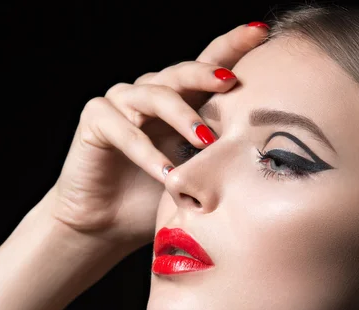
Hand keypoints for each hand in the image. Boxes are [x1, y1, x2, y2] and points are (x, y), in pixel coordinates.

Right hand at [48, 24, 268, 250]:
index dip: (231, 47)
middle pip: (179, 74)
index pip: (204, 68)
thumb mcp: (192, 177)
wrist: (108, 226)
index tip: (262, 33)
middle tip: (231, 82)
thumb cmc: (153, 200)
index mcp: (176, 103)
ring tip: (205, 142)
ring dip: (182, 117)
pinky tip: (167, 173)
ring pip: (154, 96)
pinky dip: (147, 152)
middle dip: (207, 74)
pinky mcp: (94, 120)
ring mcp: (119, 103)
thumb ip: (216, 156)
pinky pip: (125, 130)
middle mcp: (147, 95)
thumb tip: (263, 151)